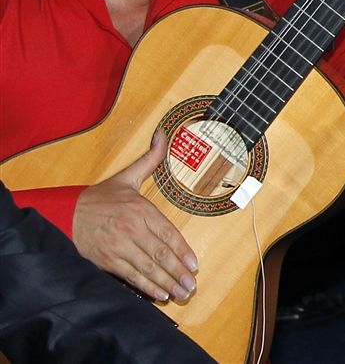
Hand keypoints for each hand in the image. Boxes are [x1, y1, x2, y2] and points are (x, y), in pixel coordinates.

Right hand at [73, 132, 197, 301]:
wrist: (65, 214)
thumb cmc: (99, 198)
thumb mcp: (126, 177)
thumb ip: (149, 161)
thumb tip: (163, 136)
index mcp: (140, 209)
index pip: (168, 233)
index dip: (183, 251)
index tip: (194, 264)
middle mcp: (132, 228)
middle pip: (161, 254)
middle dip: (179, 272)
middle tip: (192, 285)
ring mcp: (119, 246)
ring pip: (148, 267)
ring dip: (167, 282)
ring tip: (182, 292)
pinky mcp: (107, 259)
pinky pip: (131, 276)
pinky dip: (146, 286)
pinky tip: (160, 294)